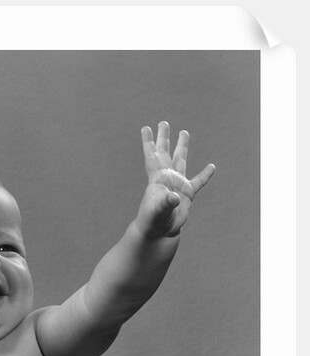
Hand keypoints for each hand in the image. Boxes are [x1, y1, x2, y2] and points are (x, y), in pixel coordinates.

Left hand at [136, 121, 214, 238]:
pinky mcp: (187, 194)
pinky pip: (198, 181)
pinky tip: (211, 167)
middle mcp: (167, 178)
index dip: (148, 142)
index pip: (152, 156)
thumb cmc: (153, 222)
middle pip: (165, 153)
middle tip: (164, 122)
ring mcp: (177, 184)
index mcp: (157, 179)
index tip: (145, 128)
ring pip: (180, 161)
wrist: (159, 233)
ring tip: (184, 132)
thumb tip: (174, 197)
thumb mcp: (158, 211)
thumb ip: (165, 203)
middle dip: (164, 138)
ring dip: (182, 147)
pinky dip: (205, 175)